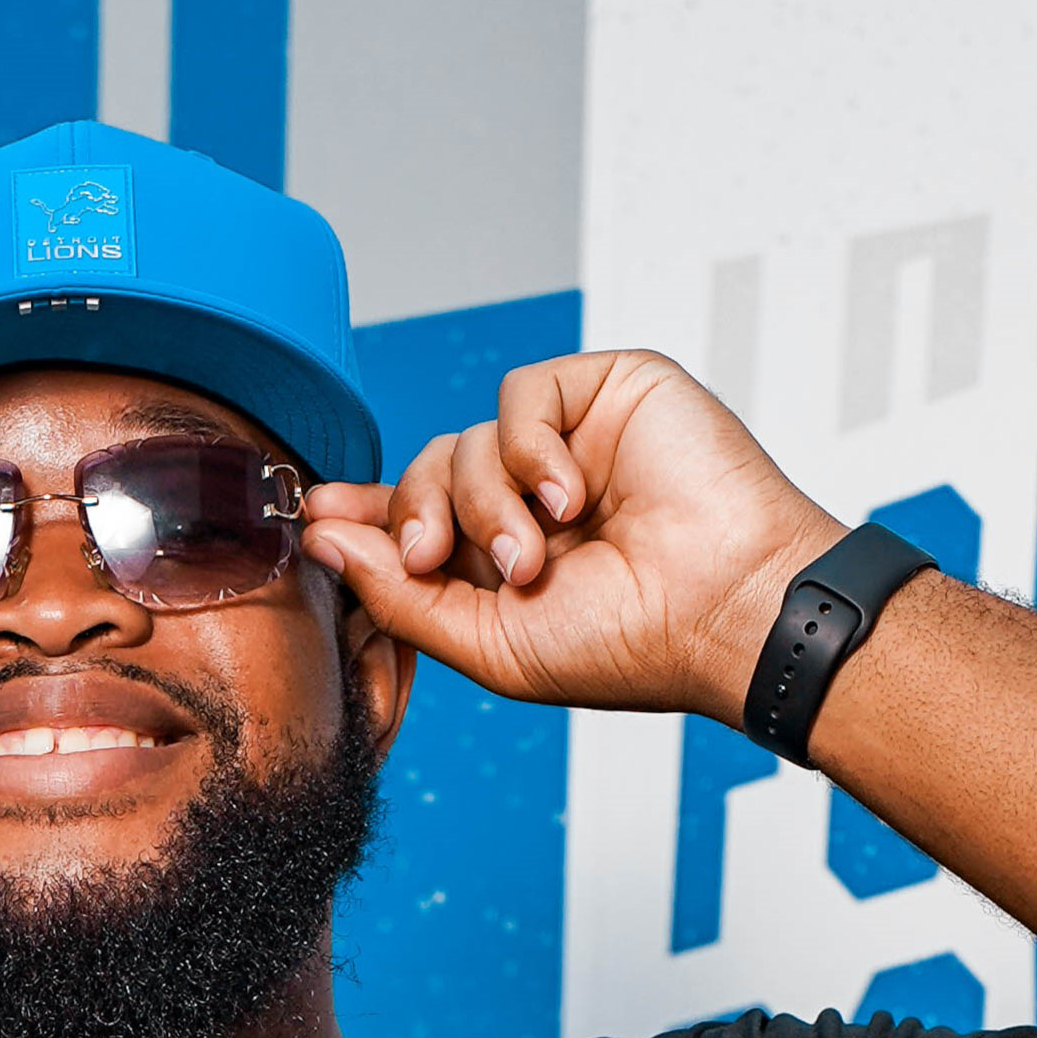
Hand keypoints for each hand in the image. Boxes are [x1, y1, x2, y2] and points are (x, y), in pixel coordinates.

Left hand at [303, 351, 835, 725]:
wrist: (725, 608)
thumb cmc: (629, 644)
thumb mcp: (490, 643)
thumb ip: (403, 596)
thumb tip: (325, 540)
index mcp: (499, 564)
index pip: (412, 524)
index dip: (361, 518)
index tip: (312, 515)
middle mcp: (527, 501)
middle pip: (424, 475)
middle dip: (420, 518)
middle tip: (445, 560)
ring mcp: (564, 446)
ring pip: (464, 438)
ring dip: (486, 503)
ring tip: (536, 555)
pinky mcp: (602, 393)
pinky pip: (519, 396)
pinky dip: (530, 450)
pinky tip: (570, 499)